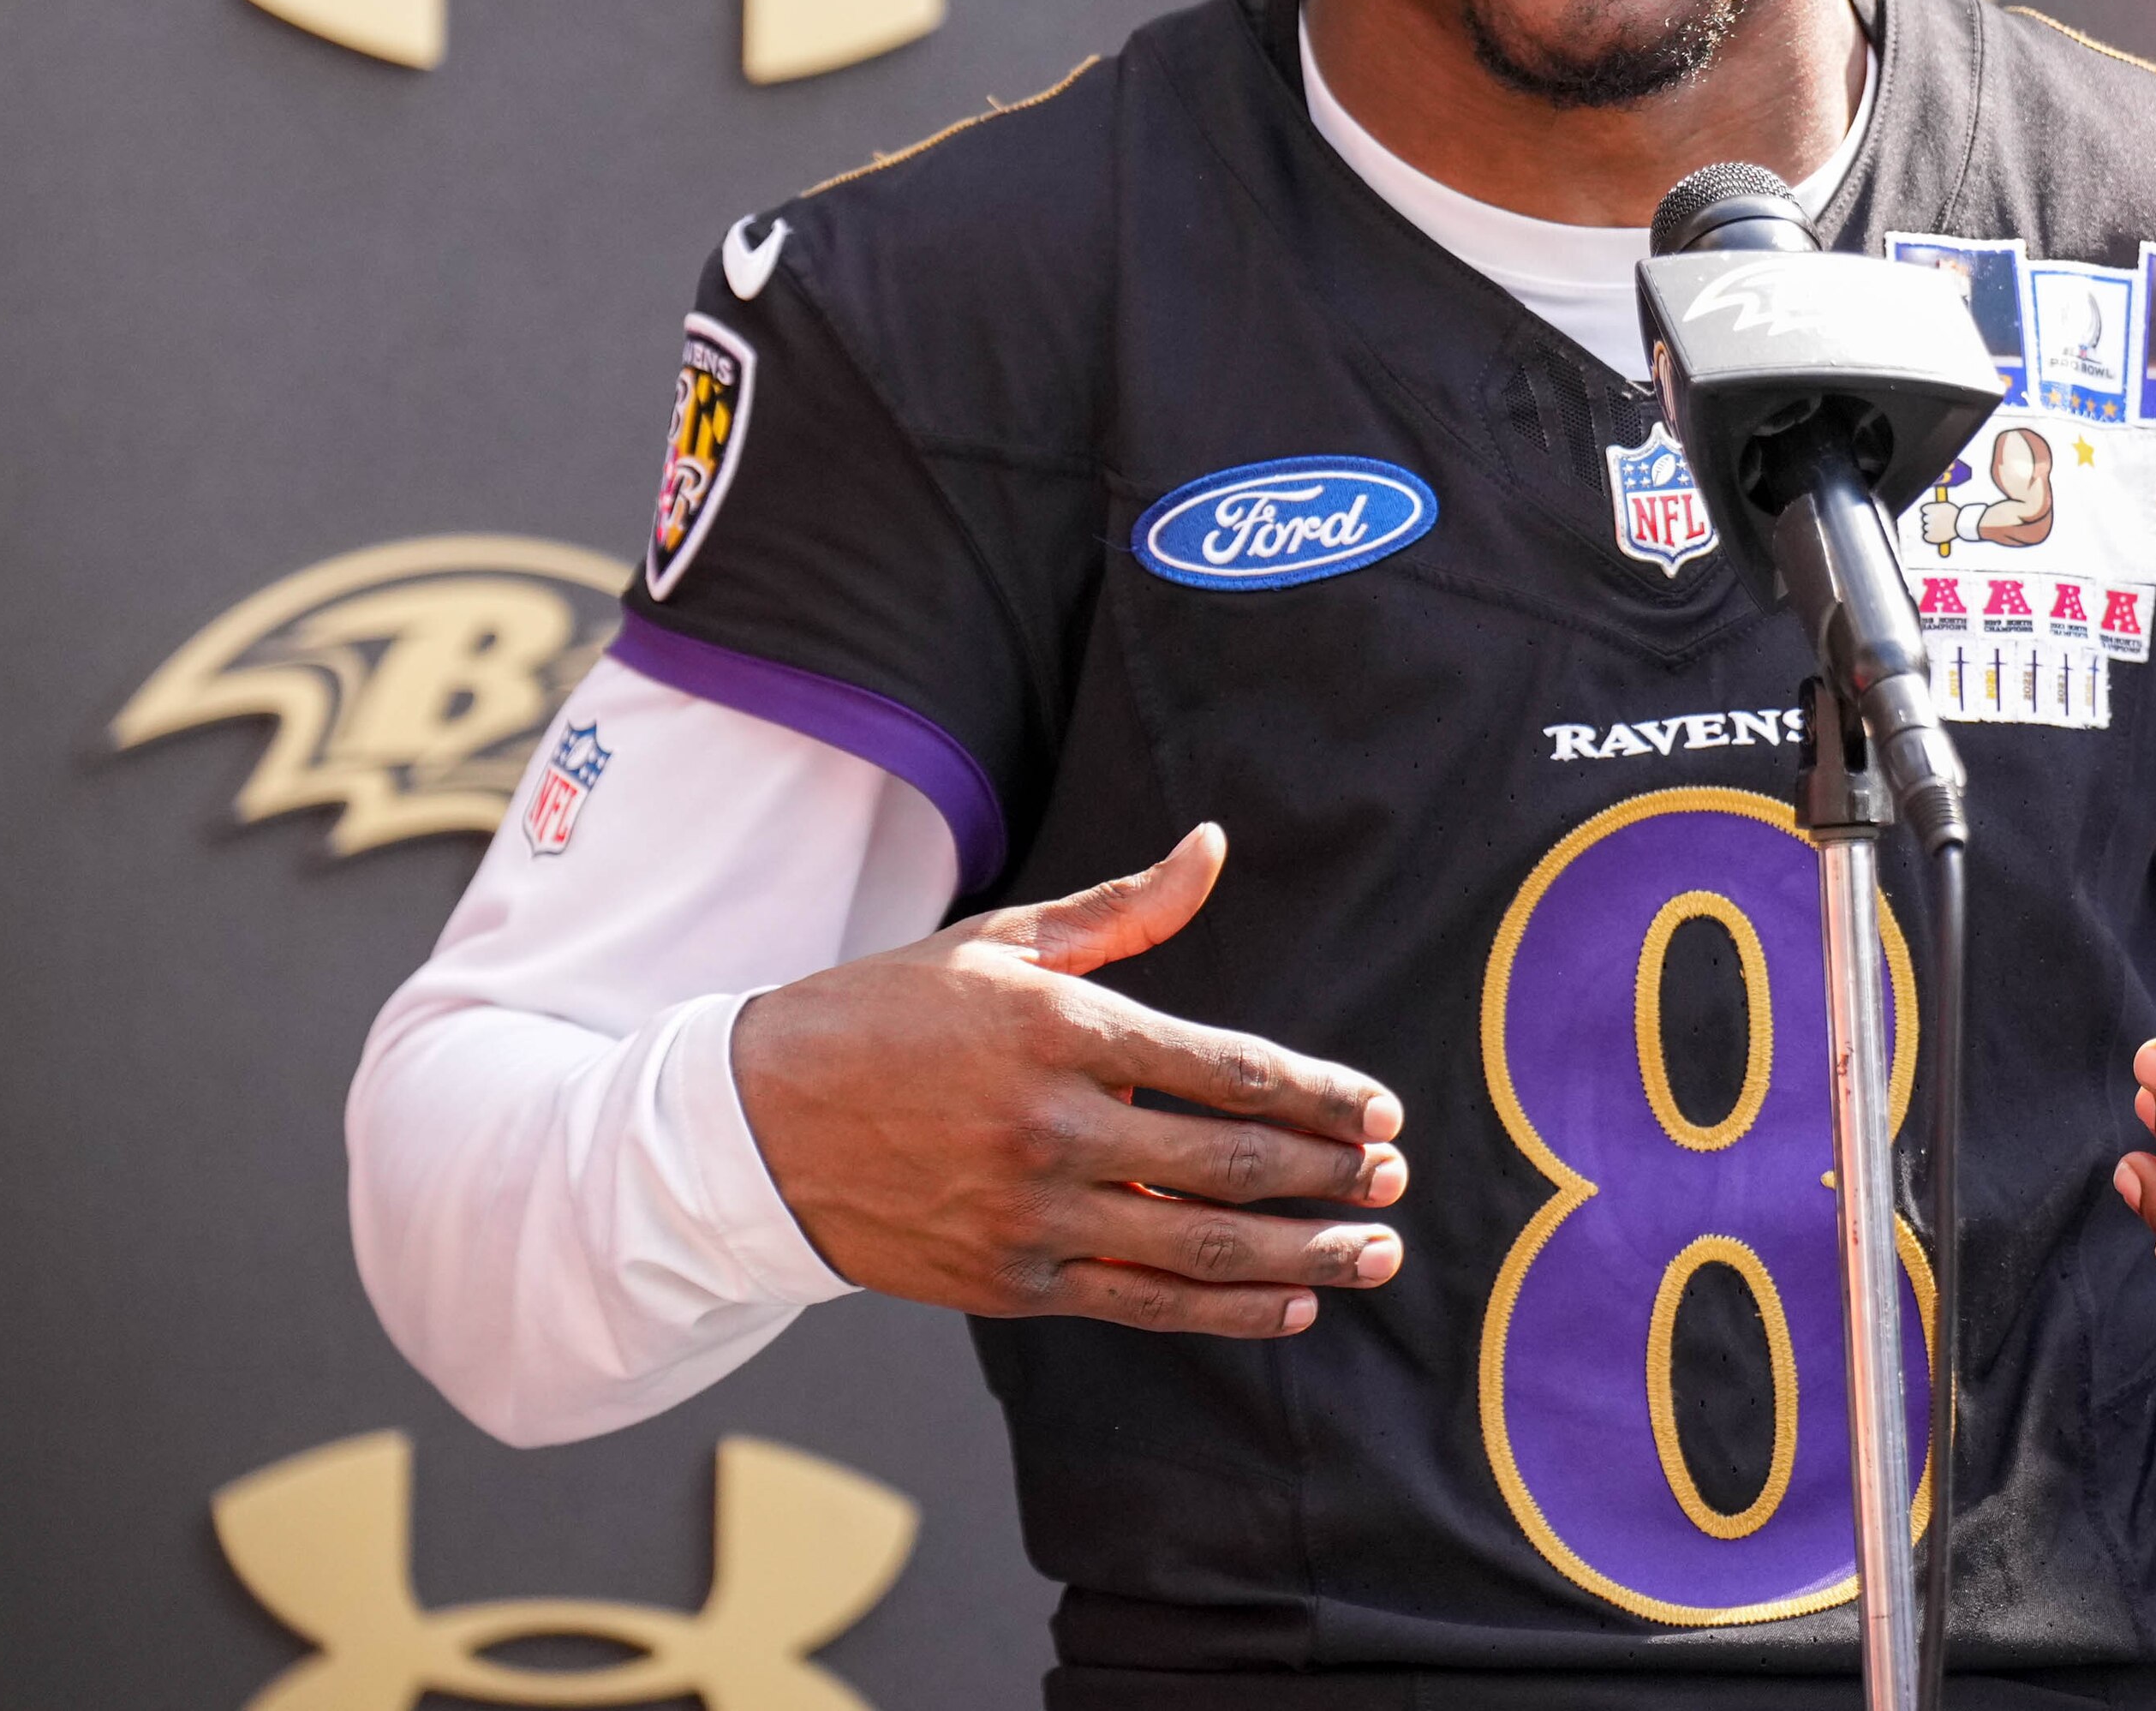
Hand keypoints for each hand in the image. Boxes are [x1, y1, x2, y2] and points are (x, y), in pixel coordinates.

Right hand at [733, 823, 1408, 1336]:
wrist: (760, 1123)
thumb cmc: (889, 1014)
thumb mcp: (1001, 943)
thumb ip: (1124, 908)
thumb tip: (1213, 845)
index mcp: (1059, 1029)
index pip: (1223, 1069)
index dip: (1315, 1094)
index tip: (1382, 1111)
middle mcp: (1052, 1126)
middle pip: (1226, 1163)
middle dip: (1326, 1175)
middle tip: (1395, 1177)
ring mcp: (1031, 1214)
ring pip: (1198, 1246)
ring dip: (1302, 1255)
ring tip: (1375, 1255)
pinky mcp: (1012, 1282)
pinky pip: (1143, 1305)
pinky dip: (1226, 1311)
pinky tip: (1290, 1305)